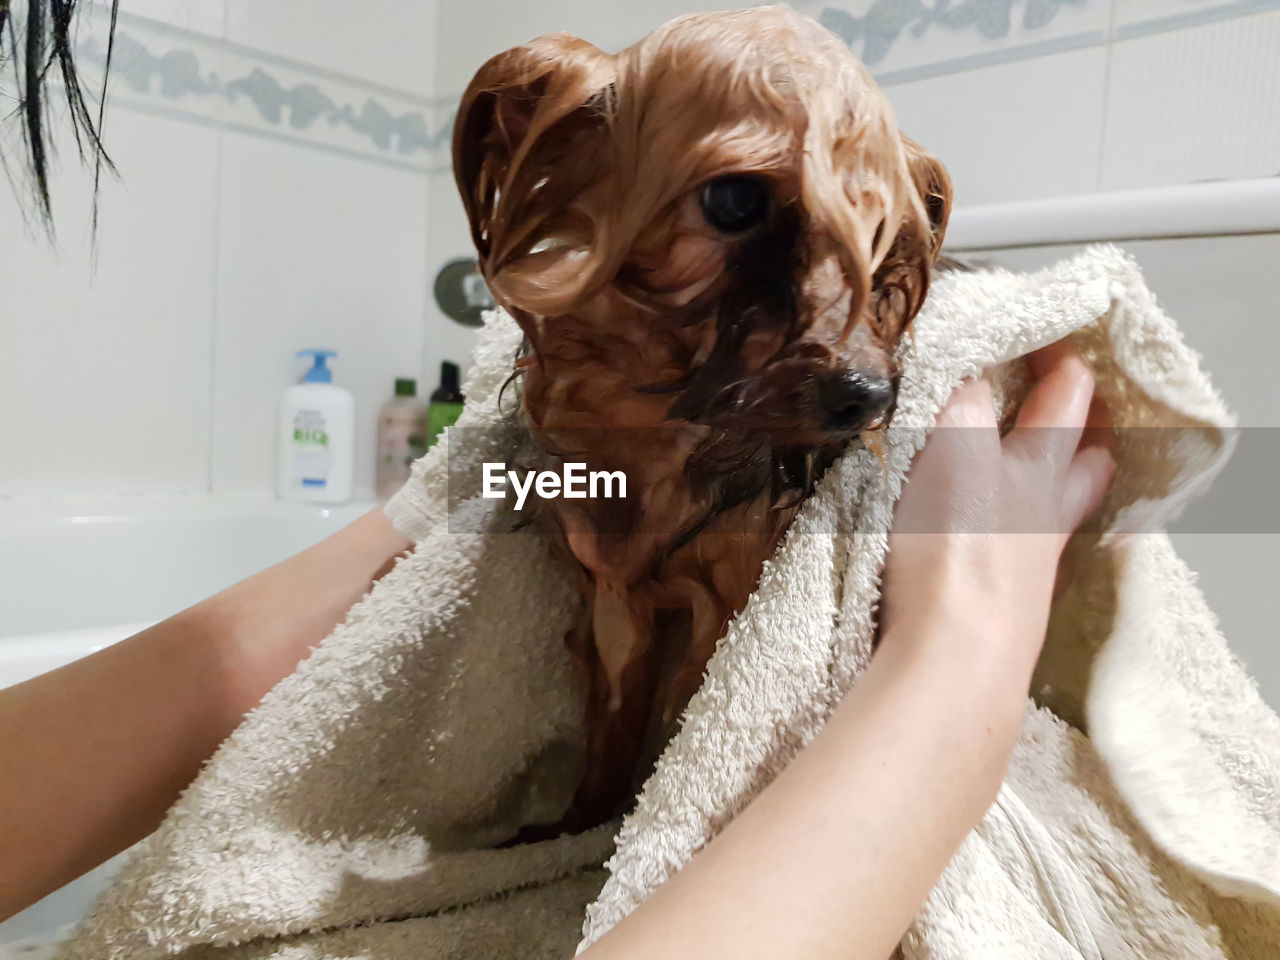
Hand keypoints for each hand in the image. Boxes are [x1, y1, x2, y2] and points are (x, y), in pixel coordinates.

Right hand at [880, 340, 1114, 675]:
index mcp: (1036, 467)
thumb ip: (958, 404)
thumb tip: (967, 368)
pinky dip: (1024, 546)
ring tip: (1045, 476)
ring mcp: (1035, 567)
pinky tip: (1006, 549)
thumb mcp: (946, 452)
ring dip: (1062, 490)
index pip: (1064, 396)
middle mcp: (1047, 514)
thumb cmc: (952, 549)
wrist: (957, 656)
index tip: (1042, 335)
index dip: (1059, 360)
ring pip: (1065, 515)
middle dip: (1083, 430)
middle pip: (1086, 461)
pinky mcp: (1011, 612)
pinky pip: (1032, 565)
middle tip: (1067, 406)